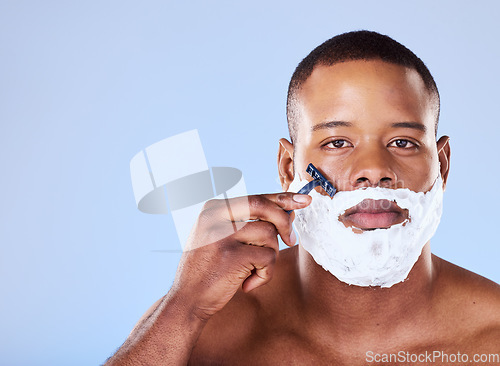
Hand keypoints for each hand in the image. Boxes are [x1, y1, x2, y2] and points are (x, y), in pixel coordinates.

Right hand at [170, 192, 311, 321]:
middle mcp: (214, 217)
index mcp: (212, 209)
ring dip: (269, 255)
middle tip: (291, 239)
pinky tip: (248, 283)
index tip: (304, 200)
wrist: (187, 300)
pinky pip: (268, 257)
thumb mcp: (219, 237)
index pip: (255, 197)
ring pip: (269, 234)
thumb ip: (247, 223)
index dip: (282, 198)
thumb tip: (288, 213)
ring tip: (253, 270)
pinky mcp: (232, 256)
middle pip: (264, 207)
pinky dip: (265, 274)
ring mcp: (222, 235)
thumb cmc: (208, 269)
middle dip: (284, 222)